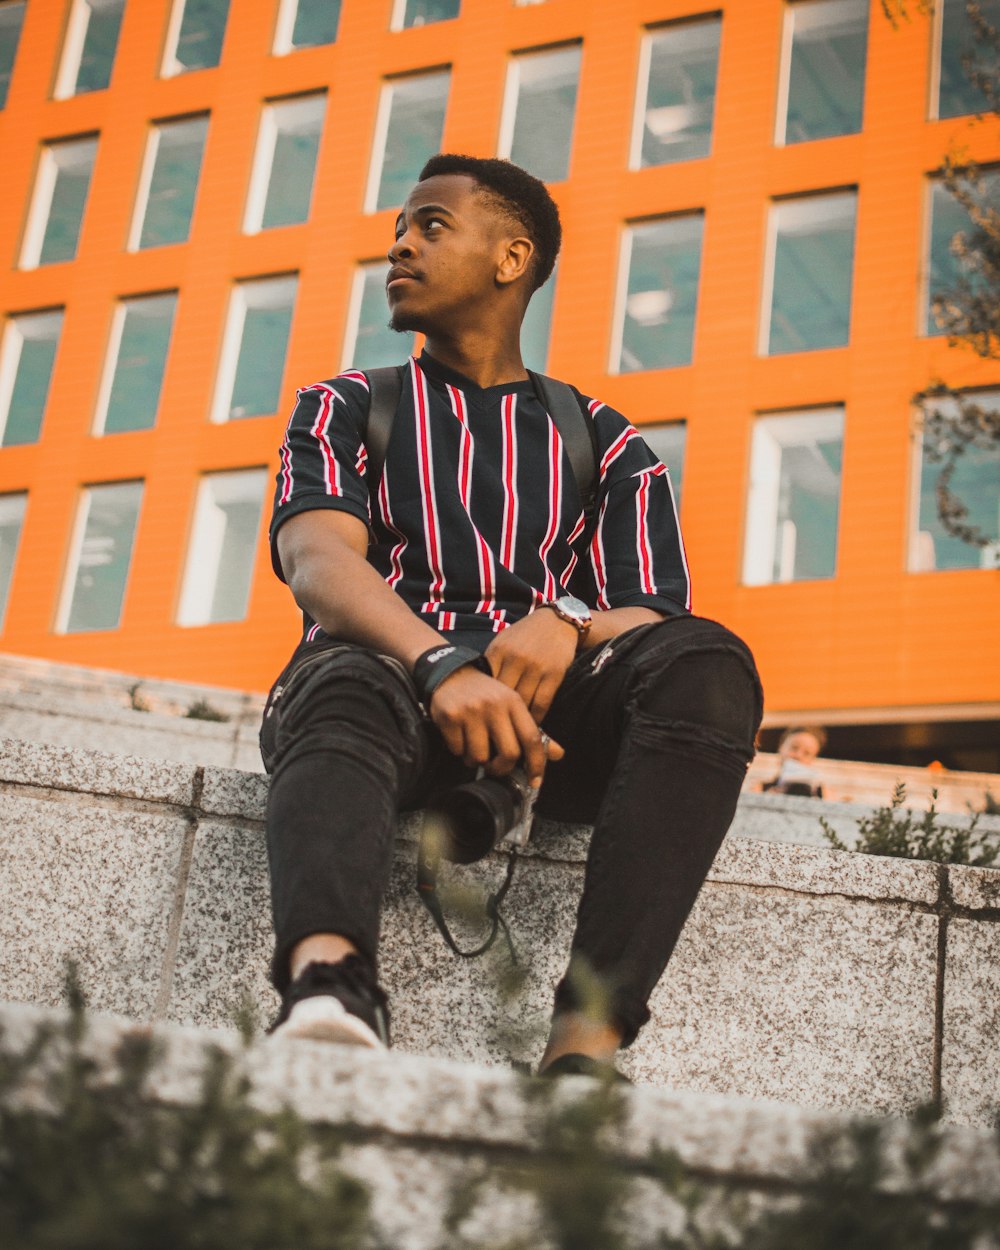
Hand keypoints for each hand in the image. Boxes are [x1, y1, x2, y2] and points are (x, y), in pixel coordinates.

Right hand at [428, 664, 563, 784]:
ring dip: (476, 760)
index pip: (532, 738)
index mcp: (513, 702)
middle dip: (502, 768)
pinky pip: (458, 750)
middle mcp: (494, 705)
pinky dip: (459, 751)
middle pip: (509, 753)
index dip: (537, 763)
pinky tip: (459, 738)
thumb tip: (558, 755)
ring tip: (473, 747)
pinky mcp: (450, 717)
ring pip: (480, 757)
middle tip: (495, 767)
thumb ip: (531, 731)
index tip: (535, 781)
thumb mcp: (511, 706)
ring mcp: (471, 711)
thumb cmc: (485, 695)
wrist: (451, 674)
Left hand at [484, 608, 578, 724]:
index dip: (482, 704)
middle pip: (502, 696)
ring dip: (518, 720)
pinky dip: (536, 717)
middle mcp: (515, 658)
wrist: (557, 621)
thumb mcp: (503, 642)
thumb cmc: (525, 635)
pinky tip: (532, 725)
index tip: (480, 719)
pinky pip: (542, 703)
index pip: (486, 684)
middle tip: (495, 732)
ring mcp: (535, 666)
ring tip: (513, 733)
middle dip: (498, 716)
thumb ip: (491, 663)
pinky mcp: (554, 673)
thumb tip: (477, 692)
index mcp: (498, 650)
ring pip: (523, 702)